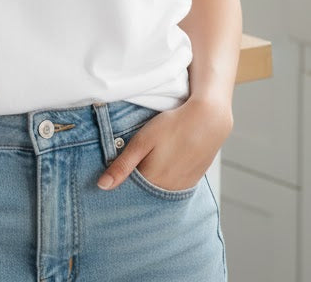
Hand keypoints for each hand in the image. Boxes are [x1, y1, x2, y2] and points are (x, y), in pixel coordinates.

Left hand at [97, 96, 232, 191]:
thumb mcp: (142, 141)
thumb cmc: (172, 126)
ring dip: (152, 180)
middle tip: (137, 159)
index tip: (115, 170)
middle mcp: (167, 189)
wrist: (208, 120)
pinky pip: (174, 186)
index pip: (129, 190)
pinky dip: (167, 178)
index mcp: (151, 180)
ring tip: (153, 158)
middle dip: (136, 181)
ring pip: (159, 189)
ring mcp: (182, 186)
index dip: (121, 180)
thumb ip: (122, 165)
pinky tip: (166, 162)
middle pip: (144, 191)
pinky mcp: (192, 181)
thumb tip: (102, 186)